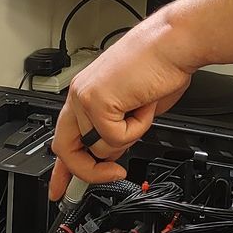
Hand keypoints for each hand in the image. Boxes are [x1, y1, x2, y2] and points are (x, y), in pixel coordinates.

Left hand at [47, 19, 195, 196]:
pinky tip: (143, 104)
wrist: (174, 43)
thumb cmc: (161, 67)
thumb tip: (111, 156)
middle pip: (67, 150)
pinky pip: (116, 138)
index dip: (61, 169)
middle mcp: (79, 94)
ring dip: (129, 136)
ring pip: (99, 148)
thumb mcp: (133, 109)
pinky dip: (137, 128)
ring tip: (141, 107)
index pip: (64, 138)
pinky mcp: (97, 101)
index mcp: (85, 94)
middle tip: (115, 173)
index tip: (59, 189)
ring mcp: (84, 97)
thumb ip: (115, 132)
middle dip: (91, 170)